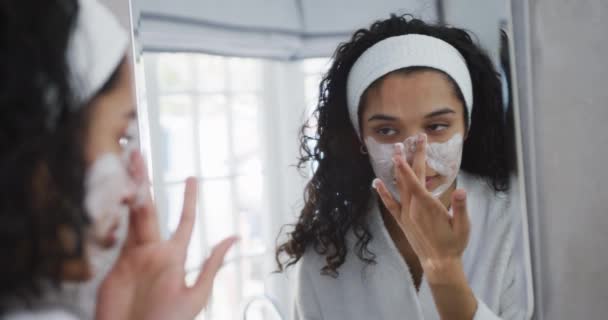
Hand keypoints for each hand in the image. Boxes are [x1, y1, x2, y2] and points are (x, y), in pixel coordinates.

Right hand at [95, 151, 237, 319]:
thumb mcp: (195, 296)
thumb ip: (211, 266)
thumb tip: (234, 237)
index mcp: (173, 256)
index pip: (183, 221)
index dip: (187, 200)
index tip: (192, 178)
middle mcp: (152, 251)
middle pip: (149, 209)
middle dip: (144, 182)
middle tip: (138, 155)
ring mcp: (131, 256)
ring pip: (131, 216)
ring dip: (129, 191)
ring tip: (127, 166)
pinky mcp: (114, 264)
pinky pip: (116, 233)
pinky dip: (116, 214)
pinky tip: (117, 196)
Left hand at [373, 134, 476, 318]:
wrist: (439, 263)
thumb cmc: (453, 244)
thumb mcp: (463, 226)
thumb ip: (461, 208)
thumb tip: (462, 192)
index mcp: (428, 206)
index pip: (418, 179)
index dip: (411, 162)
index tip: (407, 148)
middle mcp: (413, 208)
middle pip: (409, 177)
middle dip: (410, 156)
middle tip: (411, 139)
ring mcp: (406, 214)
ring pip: (399, 187)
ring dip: (397, 169)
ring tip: (396, 151)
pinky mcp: (402, 221)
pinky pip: (390, 204)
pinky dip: (383, 193)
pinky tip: (376, 182)